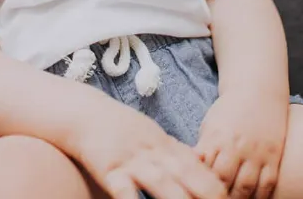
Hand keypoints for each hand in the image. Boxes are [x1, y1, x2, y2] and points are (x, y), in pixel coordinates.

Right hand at [70, 100, 226, 198]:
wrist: (85, 112)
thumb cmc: (119, 126)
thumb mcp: (152, 135)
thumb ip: (175, 151)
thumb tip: (200, 164)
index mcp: (167, 146)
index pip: (201, 170)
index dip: (218, 190)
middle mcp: (155, 153)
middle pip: (189, 179)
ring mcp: (133, 161)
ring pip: (162, 185)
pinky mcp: (110, 170)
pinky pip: (125, 192)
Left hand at [193, 91, 287, 198]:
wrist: (256, 91)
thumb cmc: (228, 111)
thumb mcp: (209, 125)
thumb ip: (203, 149)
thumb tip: (191, 171)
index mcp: (216, 137)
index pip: (204, 168)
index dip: (200, 183)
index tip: (197, 191)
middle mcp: (236, 145)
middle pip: (224, 180)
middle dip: (217, 194)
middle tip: (212, 198)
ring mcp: (256, 152)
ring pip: (246, 187)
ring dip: (237, 198)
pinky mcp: (273, 156)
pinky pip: (267, 184)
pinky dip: (260, 197)